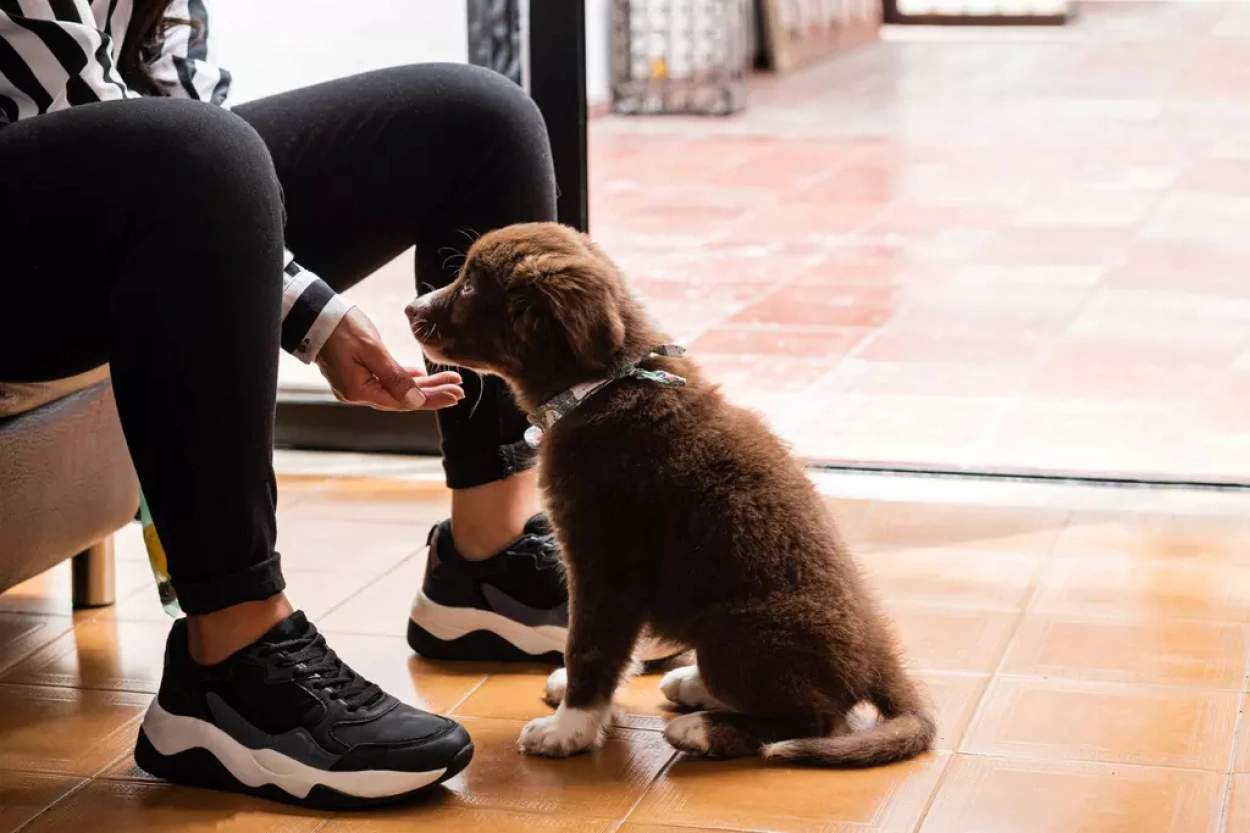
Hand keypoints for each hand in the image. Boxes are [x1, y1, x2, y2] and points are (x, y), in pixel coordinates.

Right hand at [316, 308, 463, 410]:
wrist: (313, 314)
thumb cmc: (341, 327)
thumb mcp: (371, 349)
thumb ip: (394, 376)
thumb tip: (416, 400)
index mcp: (360, 390)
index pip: (404, 401)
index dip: (432, 398)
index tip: (454, 395)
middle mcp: (358, 392)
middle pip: (403, 397)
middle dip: (432, 393)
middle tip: (459, 390)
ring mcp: (356, 384)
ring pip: (397, 388)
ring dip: (422, 384)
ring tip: (448, 381)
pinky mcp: (356, 372)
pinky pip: (385, 379)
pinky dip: (404, 377)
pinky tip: (420, 375)